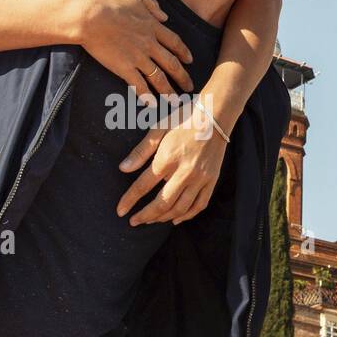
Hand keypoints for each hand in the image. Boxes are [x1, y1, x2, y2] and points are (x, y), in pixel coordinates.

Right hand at [75, 0, 192, 100]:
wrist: (89, 16)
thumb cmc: (107, 2)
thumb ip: (151, 4)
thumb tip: (164, 16)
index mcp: (152, 26)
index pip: (174, 42)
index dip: (184, 52)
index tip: (190, 61)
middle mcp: (149, 43)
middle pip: (172, 63)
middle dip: (183, 77)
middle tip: (189, 87)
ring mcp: (137, 57)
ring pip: (159, 77)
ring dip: (169, 91)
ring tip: (175, 101)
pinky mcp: (124, 67)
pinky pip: (139, 84)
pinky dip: (146, 95)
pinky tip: (151, 104)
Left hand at [117, 106, 228, 226]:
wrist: (216, 115)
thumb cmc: (184, 119)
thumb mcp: (158, 129)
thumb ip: (140, 151)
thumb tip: (122, 169)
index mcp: (168, 158)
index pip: (143, 185)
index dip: (130, 200)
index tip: (120, 211)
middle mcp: (185, 171)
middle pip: (162, 203)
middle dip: (146, 216)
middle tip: (134, 222)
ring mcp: (200, 178)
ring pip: (180, 208)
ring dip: (163, 218)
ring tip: (151, 220)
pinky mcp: (212, 180)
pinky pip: (199, 205)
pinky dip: (187, 216)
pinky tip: (175, 220)